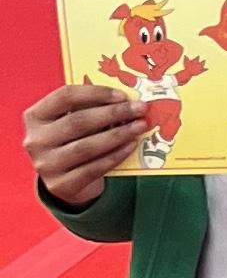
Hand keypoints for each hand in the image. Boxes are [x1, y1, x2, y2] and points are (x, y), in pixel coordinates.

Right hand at [22, 82, 146, 204]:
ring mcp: (46, 165)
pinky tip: (131, 145)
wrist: (64, 178)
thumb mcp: (72, 121)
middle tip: (140, 109)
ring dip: (118, 135)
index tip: (122, 95)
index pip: (64, 97)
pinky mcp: (60, 185)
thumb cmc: (73, 140)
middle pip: (78, 122)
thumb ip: (91, 109)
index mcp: (35, 116)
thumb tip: (128, 101)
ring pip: (86, 147)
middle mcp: (36, 140)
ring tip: (140, 126)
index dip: (95, 93)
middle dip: (114, 113)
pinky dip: (115, 156)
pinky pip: (93, 168)